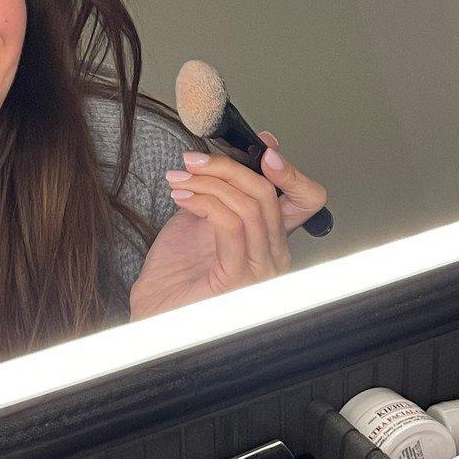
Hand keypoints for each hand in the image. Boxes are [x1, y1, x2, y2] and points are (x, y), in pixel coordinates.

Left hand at [128, 133, 327, 320]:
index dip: (286, 167)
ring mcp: (261, 270)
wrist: (153, 314)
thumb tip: (222, 158)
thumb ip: (220, 192)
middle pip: (269, 193)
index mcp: (271, 241)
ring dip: (209, 182)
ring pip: (251, 204)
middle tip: (194, 160)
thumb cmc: (175, 277)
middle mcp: (274, 257)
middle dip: (228, 167)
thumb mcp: (201, 218)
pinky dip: (205, 201)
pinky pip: (231, 224)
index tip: (261, 144)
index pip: (304, 197)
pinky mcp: (239, 278)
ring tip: (181, 178)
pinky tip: (183, 197)